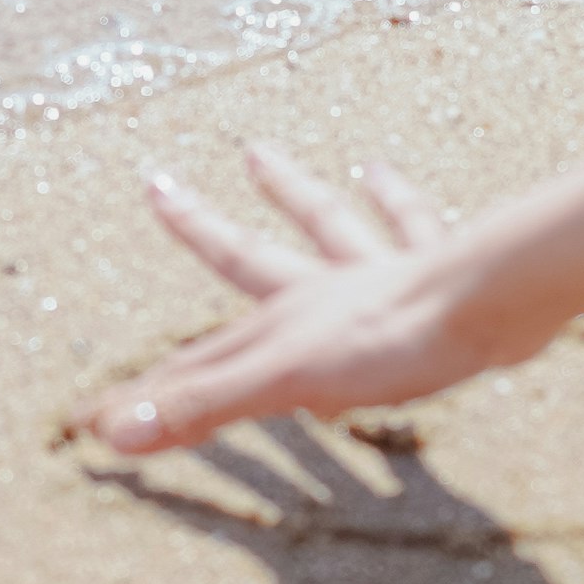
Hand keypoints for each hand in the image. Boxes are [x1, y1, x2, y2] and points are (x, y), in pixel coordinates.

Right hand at [91, 145, 558, 456]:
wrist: (484, 304)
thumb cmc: (391, 343)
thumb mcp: (284, 383)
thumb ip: (203, 404)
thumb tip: (111, 431)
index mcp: (285, 323)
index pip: (200, 365)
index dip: (148, 393)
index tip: (99, 413)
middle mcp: (325, 288)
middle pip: (250, 255)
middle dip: (200, 231)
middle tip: (157, 184)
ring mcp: (379, 273)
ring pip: (325, 223)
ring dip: (290, 192)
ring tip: (257, 152)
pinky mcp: (436, 273)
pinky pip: (410, 224)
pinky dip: (393, 199)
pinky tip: (380, 171)